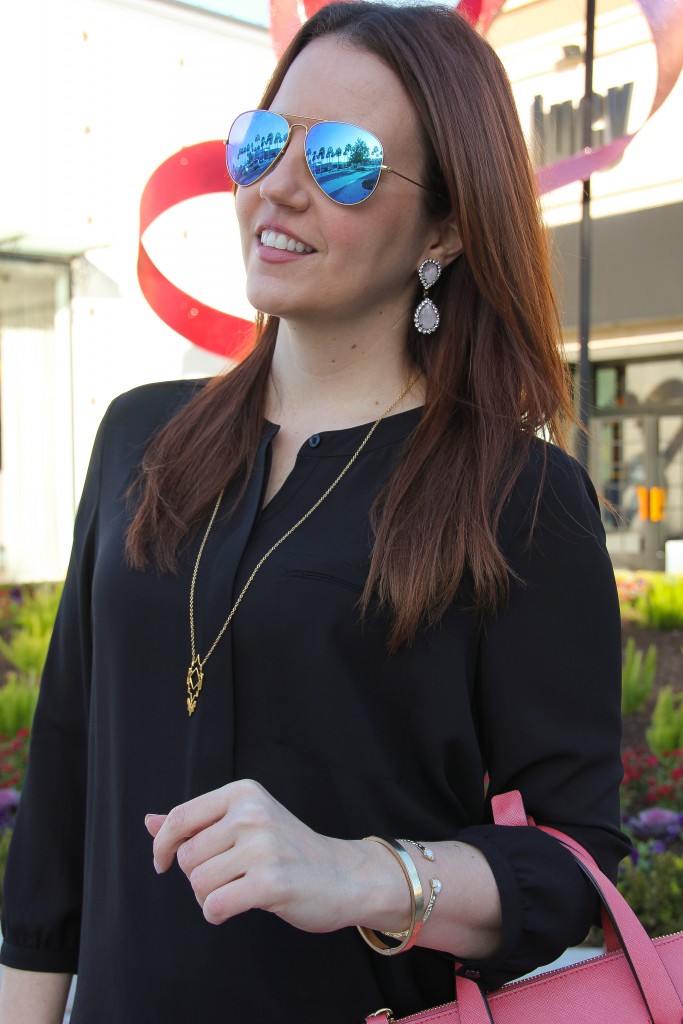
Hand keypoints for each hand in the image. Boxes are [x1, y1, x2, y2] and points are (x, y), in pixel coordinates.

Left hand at [145, 779, 381, 930]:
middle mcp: (251, 813)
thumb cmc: (288, 851)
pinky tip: (234, 908)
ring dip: (208, 898)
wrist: (343, 875)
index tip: (162, 864)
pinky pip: (214, 905)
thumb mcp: (245, 824)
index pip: (180, 818)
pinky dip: (216, 913)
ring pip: (198, 883)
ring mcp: (262, 846)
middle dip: (196, 877)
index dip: (162, 846)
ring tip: (236, 892)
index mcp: (243, 793)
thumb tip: (148, 822)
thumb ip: (197, 823)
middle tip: (227, 879)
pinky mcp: (270, 881)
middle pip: (186, 857)